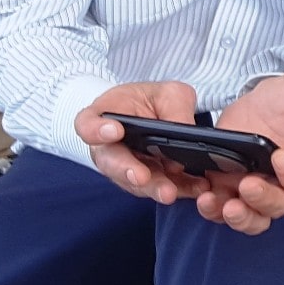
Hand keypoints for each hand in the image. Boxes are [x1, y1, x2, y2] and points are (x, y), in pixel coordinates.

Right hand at [75, 81, 205, 204]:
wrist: (159, 116)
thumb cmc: (154, 100)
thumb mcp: (169, 92)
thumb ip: (175, 108)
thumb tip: (185, 131)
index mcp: (104, 115)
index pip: (87, 124)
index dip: (96, 130)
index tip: (114, 130)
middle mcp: (108, 146)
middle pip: (109, 162)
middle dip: (127, 171)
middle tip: (142, 177)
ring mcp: (126, 168)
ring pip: (133, 182)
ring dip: (152, 188)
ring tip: (170, 192)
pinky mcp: (148, 182)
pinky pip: (160, 188)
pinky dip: (179, 190)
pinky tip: (196, 188)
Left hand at [199, 71, 283, 235]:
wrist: (267, 94)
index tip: (281, 156)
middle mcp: (282, 186)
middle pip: (277, 208)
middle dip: (262, 200)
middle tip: (247, 184)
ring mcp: (253, 187)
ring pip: (250, 217)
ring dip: (236, 216)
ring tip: (220, 203)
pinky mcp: (227, 184)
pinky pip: (221, 207)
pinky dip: (212, 208)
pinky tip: (204, 197)